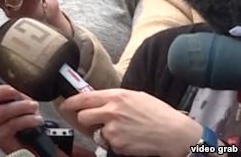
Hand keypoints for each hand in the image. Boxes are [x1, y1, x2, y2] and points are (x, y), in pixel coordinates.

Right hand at [0, 73, 43, 154]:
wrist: (32, 144)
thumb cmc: (24, 120)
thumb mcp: (18, 101)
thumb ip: (11, 92)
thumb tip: (14, 85)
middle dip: (0, 92)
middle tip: (14, 91)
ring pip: (0, 111)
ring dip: (21, 107)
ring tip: (33, 106)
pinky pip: (11, 124)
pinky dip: (27, 119)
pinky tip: (35, 119)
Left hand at [60, 89, 201, 155]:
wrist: (176, 134)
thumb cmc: (160, 114)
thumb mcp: (136, 97)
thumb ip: (115, 98)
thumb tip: (98, 100)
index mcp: (116, 96)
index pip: (84, 98)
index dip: (71, 103)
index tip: (65, 106)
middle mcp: (111, 111)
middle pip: (83, 116)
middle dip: (86, 121)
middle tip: (97, 122)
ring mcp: (113, 129)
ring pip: (95, 133)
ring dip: (104, 134)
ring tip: (123, 131)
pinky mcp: (118, 144)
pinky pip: (109, 144)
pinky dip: (116, 144)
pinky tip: (130, 139)